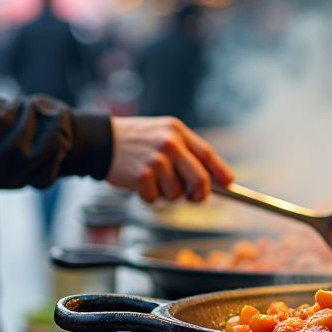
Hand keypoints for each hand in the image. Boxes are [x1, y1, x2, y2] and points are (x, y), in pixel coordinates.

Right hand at [106, 117, 234, 202]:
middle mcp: (170, 144)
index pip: (207, 154)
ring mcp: (156, 160)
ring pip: (177, 194)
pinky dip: (148, 197)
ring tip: (153, 181)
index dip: (221, 171)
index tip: (230, 184)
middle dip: (200, 194)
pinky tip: (139, 183)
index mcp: (177, 131)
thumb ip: (184, 151)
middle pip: (200, 179)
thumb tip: (207, 178)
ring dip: (167, 195)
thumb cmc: (135, 140)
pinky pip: (155, 199)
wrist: (101, 140)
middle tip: (194, 198)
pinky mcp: (142, 176)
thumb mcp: (162, 133)